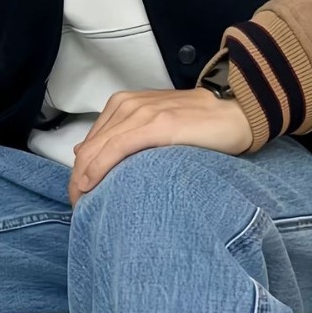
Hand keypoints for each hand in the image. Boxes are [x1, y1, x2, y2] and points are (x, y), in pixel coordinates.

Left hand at [68, 88, 251, 205]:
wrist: (234, 113)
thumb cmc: (198, 126)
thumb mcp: (154, 127)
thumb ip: (123, 137)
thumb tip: (86, 154)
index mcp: (124, 105)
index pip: (89, 143)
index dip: (78, 172)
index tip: (78, 197)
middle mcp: (128, 106)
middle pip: (88, 149)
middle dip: (77, 180)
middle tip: (77, 207)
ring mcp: (142, 114)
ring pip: (97, 150)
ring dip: (84, 180)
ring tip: (82, 205)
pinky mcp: (157, 125)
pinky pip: (117, 148)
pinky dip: (99, 168)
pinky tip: (90, 185)